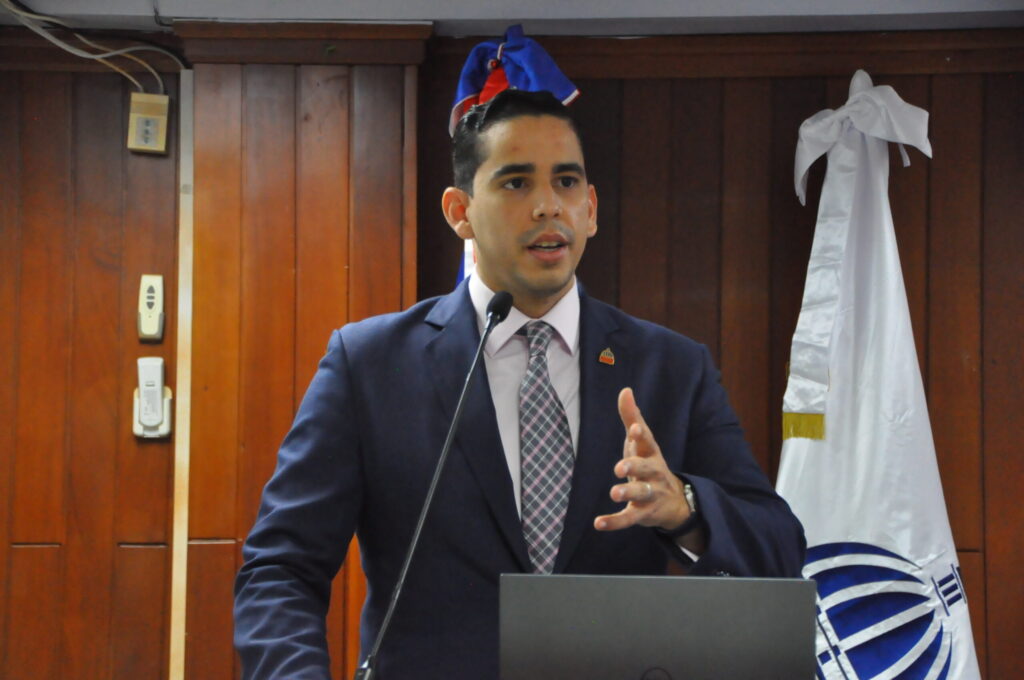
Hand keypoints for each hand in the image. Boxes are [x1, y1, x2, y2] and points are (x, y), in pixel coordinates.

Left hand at [594, 387, 690, 532]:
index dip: (642, 436)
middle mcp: (654, 473)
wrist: (674, 501)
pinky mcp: (642, 513)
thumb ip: (632, 417)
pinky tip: (598, 523)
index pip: (649, 443)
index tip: (635, 429)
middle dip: (634, 467)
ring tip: (613, 492)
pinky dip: (614, 522)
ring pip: (640, 494)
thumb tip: (625, 390)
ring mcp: (650, 495)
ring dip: (627, 492)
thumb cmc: (650, 463)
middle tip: (619, 467)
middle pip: (647, 469)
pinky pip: (629, 518)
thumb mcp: (642, 442)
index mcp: (651, 454)